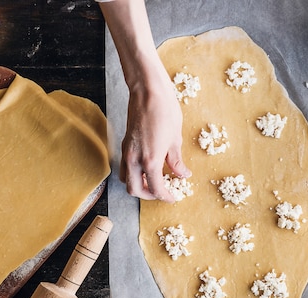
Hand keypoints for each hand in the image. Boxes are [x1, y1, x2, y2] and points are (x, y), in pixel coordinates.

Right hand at [99, 0, 190, 202]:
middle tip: (162, 193)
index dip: (165, 197)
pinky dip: (134, 173)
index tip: (173, 198)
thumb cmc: (165, 111)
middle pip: (135, 189)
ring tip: (153, 182)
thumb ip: (176, 161)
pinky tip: (146, 168)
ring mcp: (127, 150)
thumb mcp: (176, 139)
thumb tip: (183, 175)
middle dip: (148, 195)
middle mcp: (134, 159)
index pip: (156, 189)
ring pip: (126, 179)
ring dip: (138, 185)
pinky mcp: (125, 143)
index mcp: (150, 160)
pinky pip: (125, 166)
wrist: (148, 90)